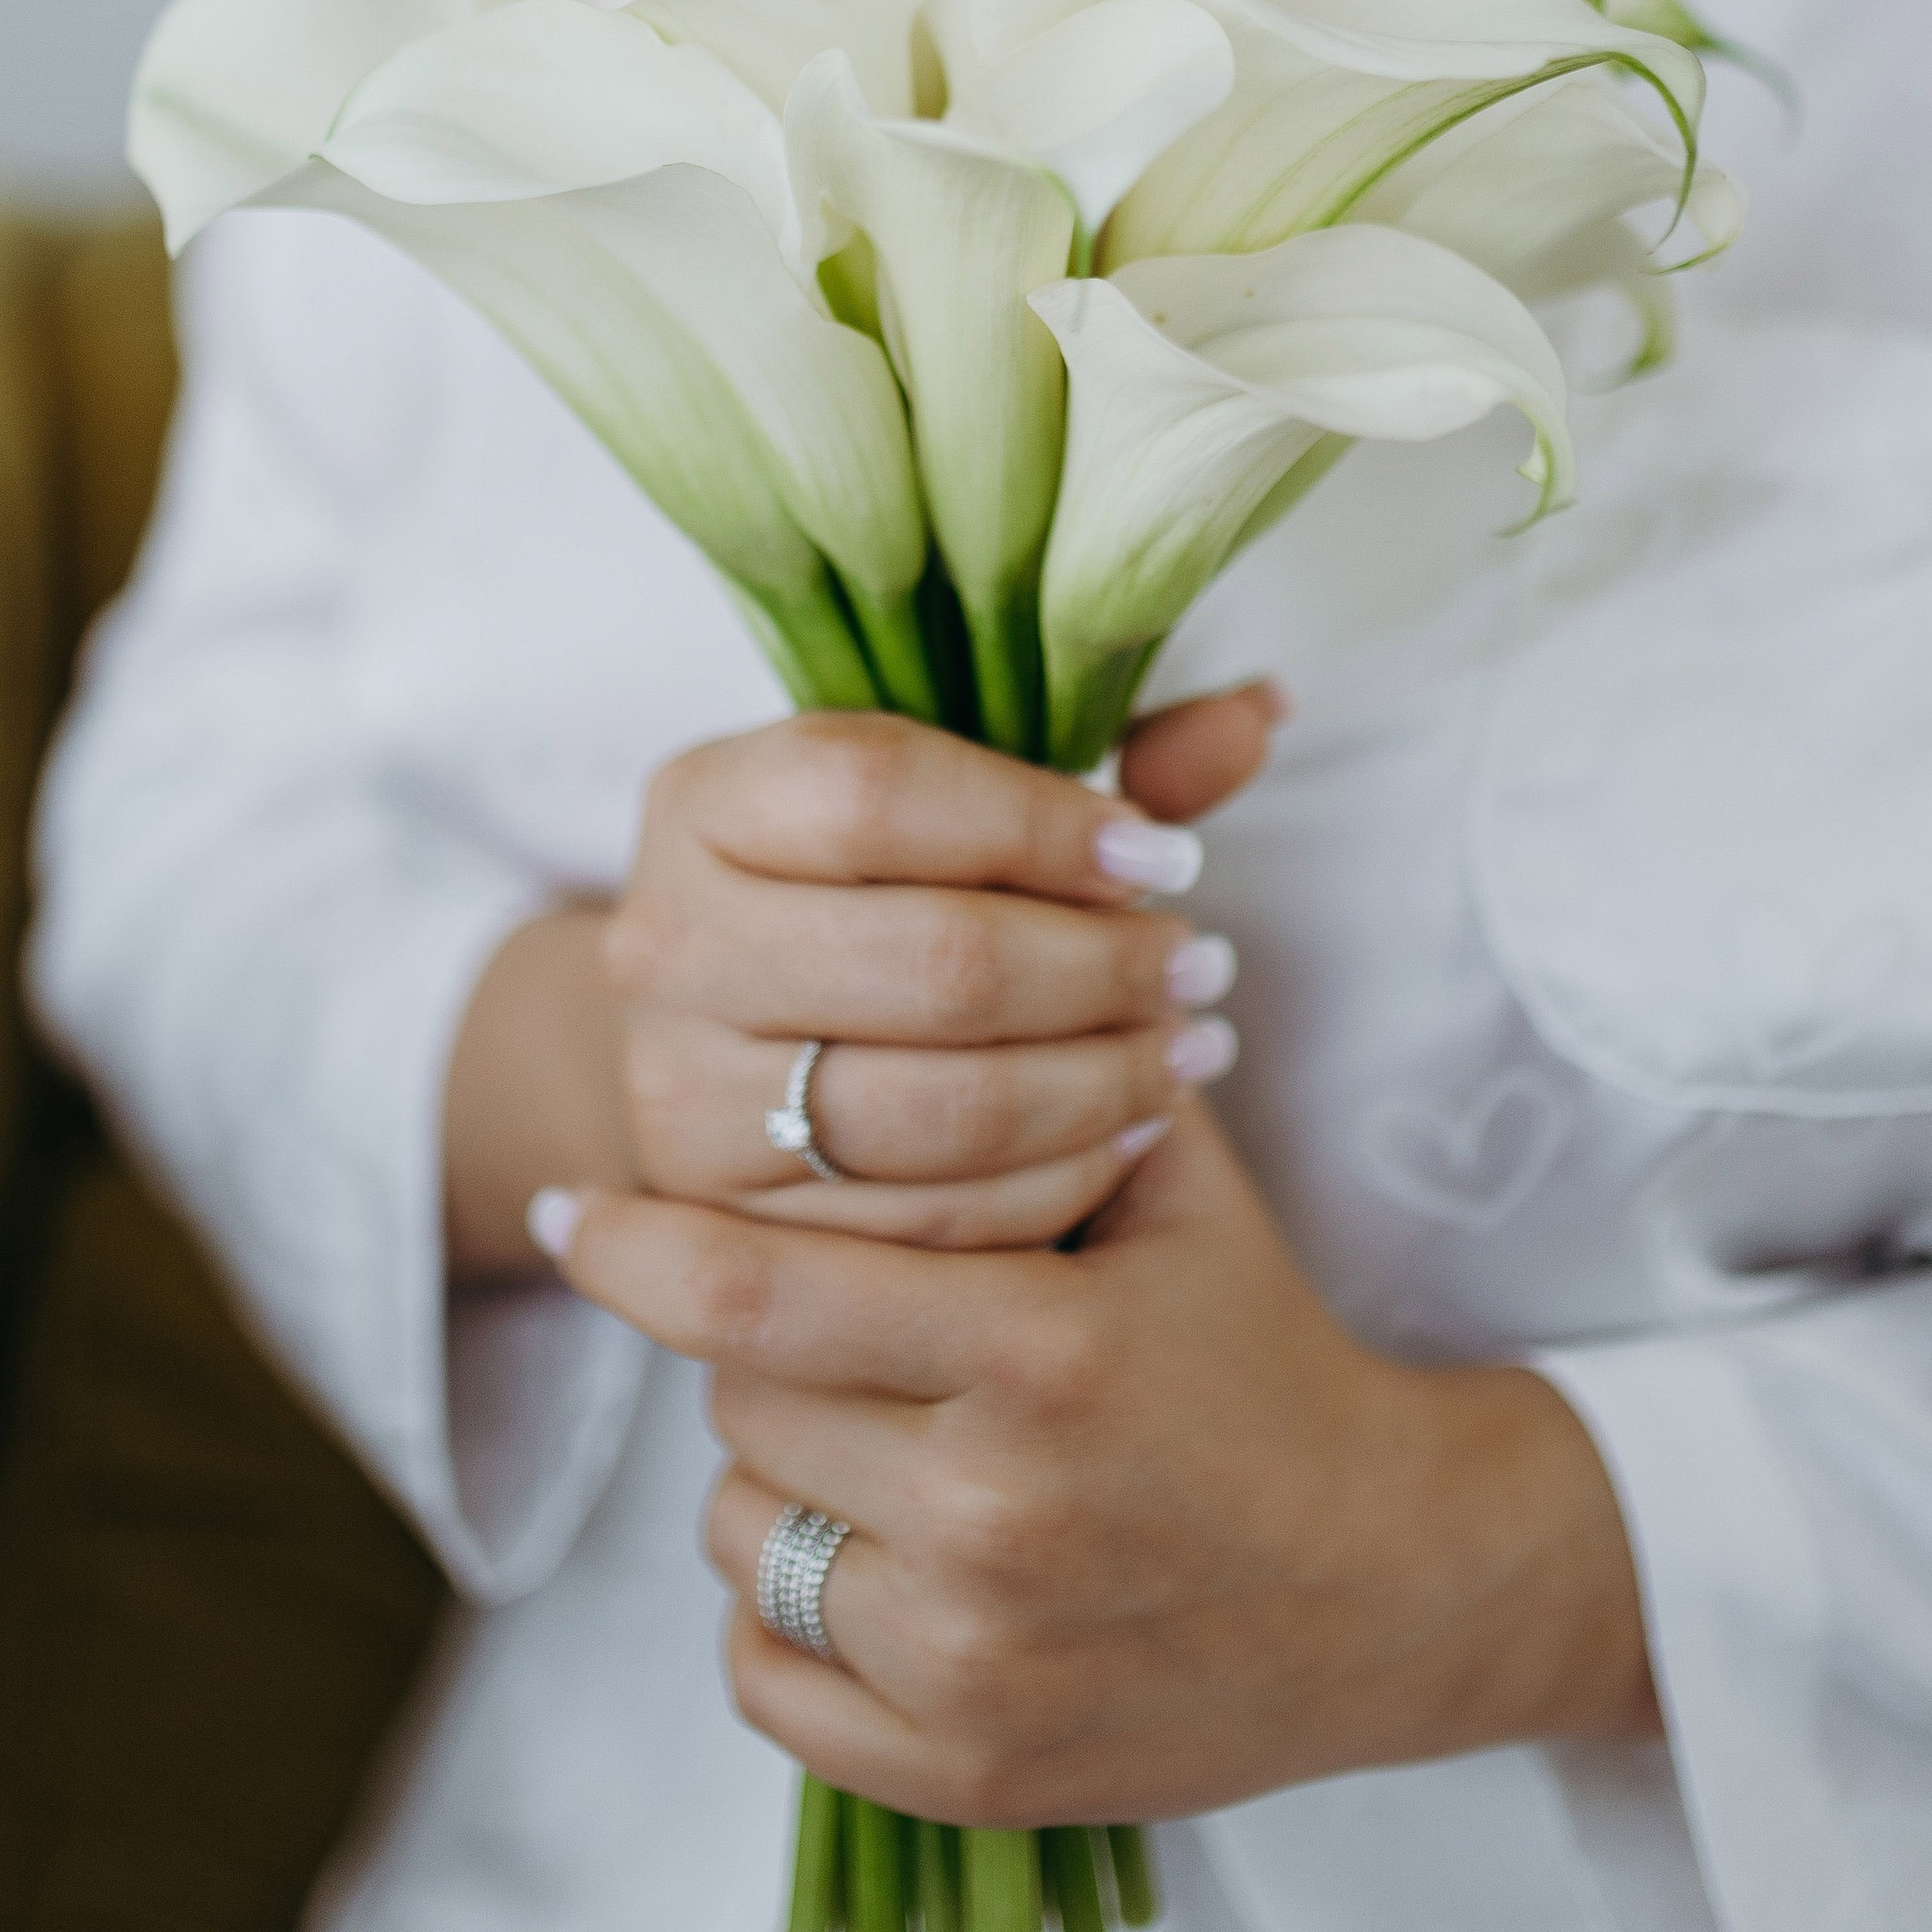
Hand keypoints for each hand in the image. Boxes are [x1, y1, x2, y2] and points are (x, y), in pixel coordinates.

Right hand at [443, 684, 1283, 1274]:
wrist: (725, 1047)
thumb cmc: (877, 899)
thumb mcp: (959, 807)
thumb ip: (1101, 762)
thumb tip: (1266, 708)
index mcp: (708, 800)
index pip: (884, 792)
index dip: (1048, 823)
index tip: (1168, 858)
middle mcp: (665, 942)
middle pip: (938, 961)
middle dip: (1106, 970)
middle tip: (1203, 967)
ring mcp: (680, 1093)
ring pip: (946, 1108)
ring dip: (1105, 1082)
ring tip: (1191, 1050)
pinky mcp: (731, 1223)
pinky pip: (936, 1222)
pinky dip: (1061, 1182)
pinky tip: (1131, 1134)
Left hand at [541, 1105, 1659, 1824]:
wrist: (1398, 1586)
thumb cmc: (1265, 1364)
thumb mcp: (1177, 1197)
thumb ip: (1042, 1084)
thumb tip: (903, 962)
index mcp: (1044, 1353)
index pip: (757, 1295)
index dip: (635, 1247)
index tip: (567, 1212)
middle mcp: (997, 1515)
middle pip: (744, 1396)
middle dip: (772, 1348)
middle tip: (866, 1340)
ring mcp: (975, 1659)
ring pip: (740, 1528)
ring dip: (781, 1477)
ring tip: (895, 1452)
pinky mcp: (964, 1771)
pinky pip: (761, 1672)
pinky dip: (787, 1615)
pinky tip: (877, 1567)